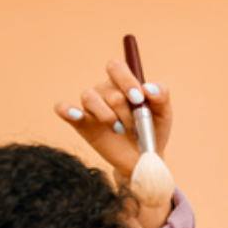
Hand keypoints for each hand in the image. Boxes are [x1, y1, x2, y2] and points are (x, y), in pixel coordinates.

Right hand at [54, 59, 172, 180]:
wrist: (144, 159)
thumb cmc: (153, 131)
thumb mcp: (164, 113)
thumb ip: (162, 95)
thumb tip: (148, 87)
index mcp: (124, 83)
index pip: (117, 68)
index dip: (126, 80)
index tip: (138, 99)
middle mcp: (105, 91)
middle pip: (108, 88)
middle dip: (124, 109)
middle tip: (133, 125)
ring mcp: (91, 106)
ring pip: (89, 97)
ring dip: (107, 116)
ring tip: (119, 130)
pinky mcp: (81, 123)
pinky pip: (63, 109)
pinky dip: (66, 109)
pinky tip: (75, 114)